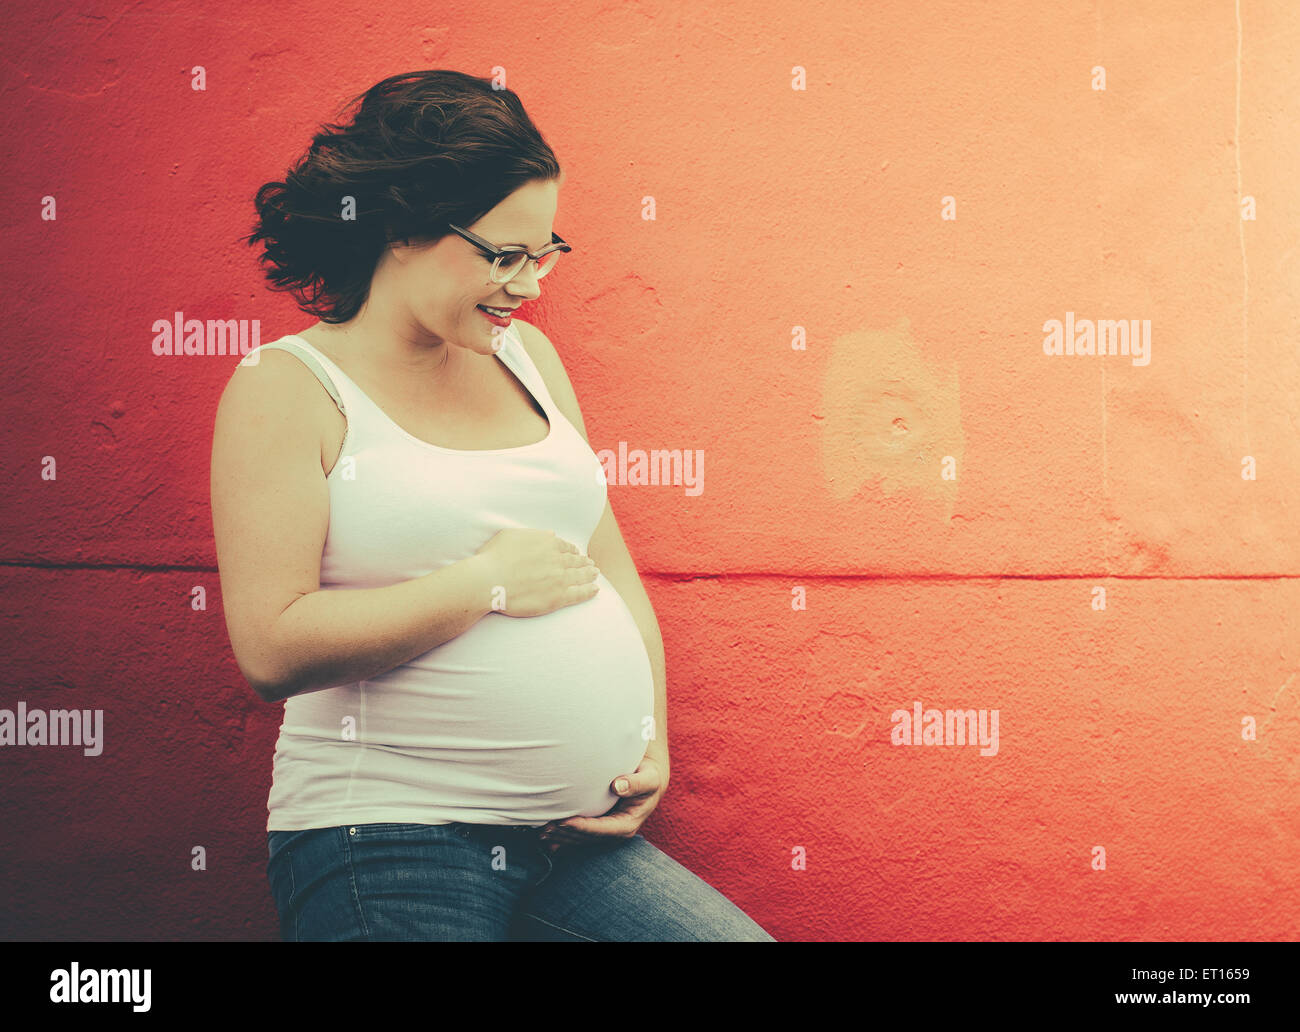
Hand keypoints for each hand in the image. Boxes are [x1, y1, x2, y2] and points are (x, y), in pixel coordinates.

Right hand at [474, 528, 599, 617]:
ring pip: (581, 576)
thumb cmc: (493, 558)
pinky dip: (589, 591)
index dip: (572, 551)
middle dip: (584, 562)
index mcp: (547, 543)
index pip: (565, 547)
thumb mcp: (512, 535)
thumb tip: (550, 535)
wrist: (489, 581)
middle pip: (576, 561)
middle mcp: (557, 559)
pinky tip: (595, 590)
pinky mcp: (558, 597)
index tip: (576, 553)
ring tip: (595, 574)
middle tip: (591, 564)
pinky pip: (579, 594)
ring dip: (590, 574)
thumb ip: (534, 535)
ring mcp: (559, 579)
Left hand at [537, 752, 667, 853]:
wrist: (648, 779)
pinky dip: (561, 836)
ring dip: (560, 836)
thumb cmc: (649, 777)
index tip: (563, 821)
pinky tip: (546, 837)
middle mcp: (615, 832)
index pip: (600, 830)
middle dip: (565, 834)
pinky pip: (577, 835)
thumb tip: (618, 786)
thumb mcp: (649, 779)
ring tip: (540, 831)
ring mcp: (605, 832)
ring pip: (579, 839)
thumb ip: (636, 783)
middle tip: (544, 827)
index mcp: (627, 825)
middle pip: (586, 837)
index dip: (581, 827)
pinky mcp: (598, 827)